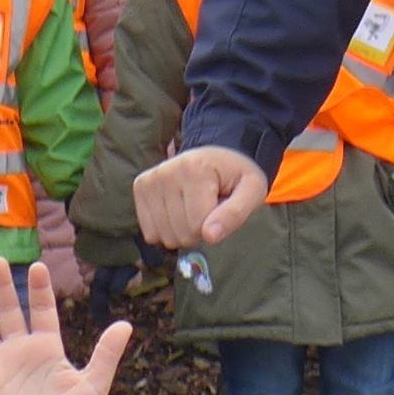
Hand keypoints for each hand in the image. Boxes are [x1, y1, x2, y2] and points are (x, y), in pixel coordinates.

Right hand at [133, 145, 268, 248]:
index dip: (214, 226)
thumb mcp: (252, 191)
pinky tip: (177, 212)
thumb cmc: (236, 177)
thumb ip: (236, 213)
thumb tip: (209, 236)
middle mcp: (167, 171)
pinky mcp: (140, 187)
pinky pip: (149, 232)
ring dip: (181, 232)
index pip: (198, 226)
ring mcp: (150, 179)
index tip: (221, 208)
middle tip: (207, 209)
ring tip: (193, 208)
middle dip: (198, 231)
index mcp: (195, 170)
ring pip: (163, 236)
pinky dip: (165, 230)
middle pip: (180, 233)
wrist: (216, 158)